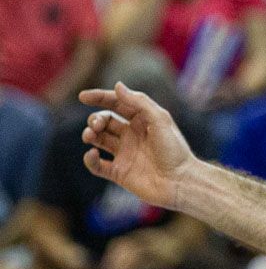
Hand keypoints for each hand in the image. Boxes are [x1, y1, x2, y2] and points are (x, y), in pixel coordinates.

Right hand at [78, 83, 200, 210]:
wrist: (180, 182)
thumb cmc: (174, 150)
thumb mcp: (160, 120)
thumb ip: (139, 102)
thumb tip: (117, 86)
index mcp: (143, 120)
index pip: (118, 104)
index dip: (100, 98)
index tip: (82, 96)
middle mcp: (132, 135)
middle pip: (106, 121)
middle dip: (96, 119)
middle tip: (97, 125)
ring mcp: (124, 153)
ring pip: (99, 140)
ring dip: (90, 134)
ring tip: (90, 136)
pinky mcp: (119, 172)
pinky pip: (97, 165)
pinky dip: (90, 159)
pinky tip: (92, 154)